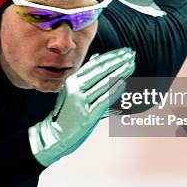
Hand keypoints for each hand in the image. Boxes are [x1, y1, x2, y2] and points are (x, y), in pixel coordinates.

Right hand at [28, 47, 135, 166]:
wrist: (55, 135)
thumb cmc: (67, 112)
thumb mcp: (72, 90)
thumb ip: (85, 74)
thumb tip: (98, 56)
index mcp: (72, 80)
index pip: (95, 64)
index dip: (111, 56)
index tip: (125, 51)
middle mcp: (75, 89)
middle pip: (100, 71)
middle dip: (117, 61)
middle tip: (132, 53)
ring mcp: (80, 102)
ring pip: (103, 84)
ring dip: (119, 73)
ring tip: (131, 64)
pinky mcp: (86, 116)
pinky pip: (103, 101)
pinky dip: (114, 91)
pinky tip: (124, 83)